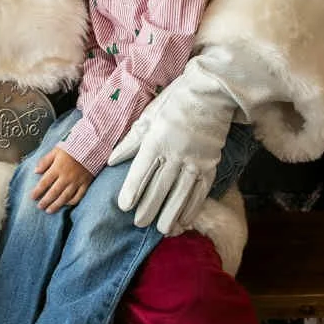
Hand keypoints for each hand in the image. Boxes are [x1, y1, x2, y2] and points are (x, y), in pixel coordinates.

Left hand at [31, 146, 93, 212]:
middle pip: (54, 192)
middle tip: (40, 207)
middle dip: (45, 201)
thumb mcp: (56, 150)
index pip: (44, 182)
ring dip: (56, 205)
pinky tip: (66, 204)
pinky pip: (78, 196)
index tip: (32, 197)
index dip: (37, 191)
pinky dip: (72, 202)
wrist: (92, 146)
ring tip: (49, 210)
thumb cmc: (72, 147)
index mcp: (58, 168)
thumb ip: (45, 161)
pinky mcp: (85, 183)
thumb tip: (36, 171)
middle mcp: (66, 177)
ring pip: (65, 197)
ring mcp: (77, 181)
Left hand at [109, 59, 238, 232]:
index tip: (124, 207)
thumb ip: (131, 141)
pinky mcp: (210, 165)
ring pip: (181, 195)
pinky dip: (192, 208)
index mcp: (156, 140)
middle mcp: (175, 154)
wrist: (211, 94)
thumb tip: (112, 160)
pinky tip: (184, 219)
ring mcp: (195, 161)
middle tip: (139, 224)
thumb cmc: (174, 102)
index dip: (132, 191)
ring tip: (162, 229)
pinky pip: (200, 192)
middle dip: (148, 209)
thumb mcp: (148, 117)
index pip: (141, 172)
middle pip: (160, 188)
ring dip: (170, 214)